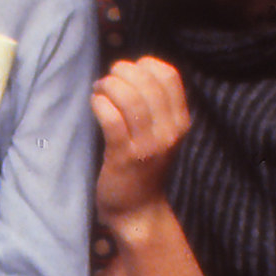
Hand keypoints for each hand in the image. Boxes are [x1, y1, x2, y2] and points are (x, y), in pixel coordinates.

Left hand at [91, 57, 190, 225]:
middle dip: (122, 72)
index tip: (130, 70)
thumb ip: (157, 105)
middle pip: (147, 83)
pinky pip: (111, 119)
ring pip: (129, 99)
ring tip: (99, 90)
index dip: (146, 65)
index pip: (169, 76)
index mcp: (180, 122)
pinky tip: (95, 103)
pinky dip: (100, 104)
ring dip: (109, 86)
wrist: (138, 210)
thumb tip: (134, 69)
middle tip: (108, 79)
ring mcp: (147, 146)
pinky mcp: (124, 157)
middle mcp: (168, 132)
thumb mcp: (163, 134)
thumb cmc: (145, 166)